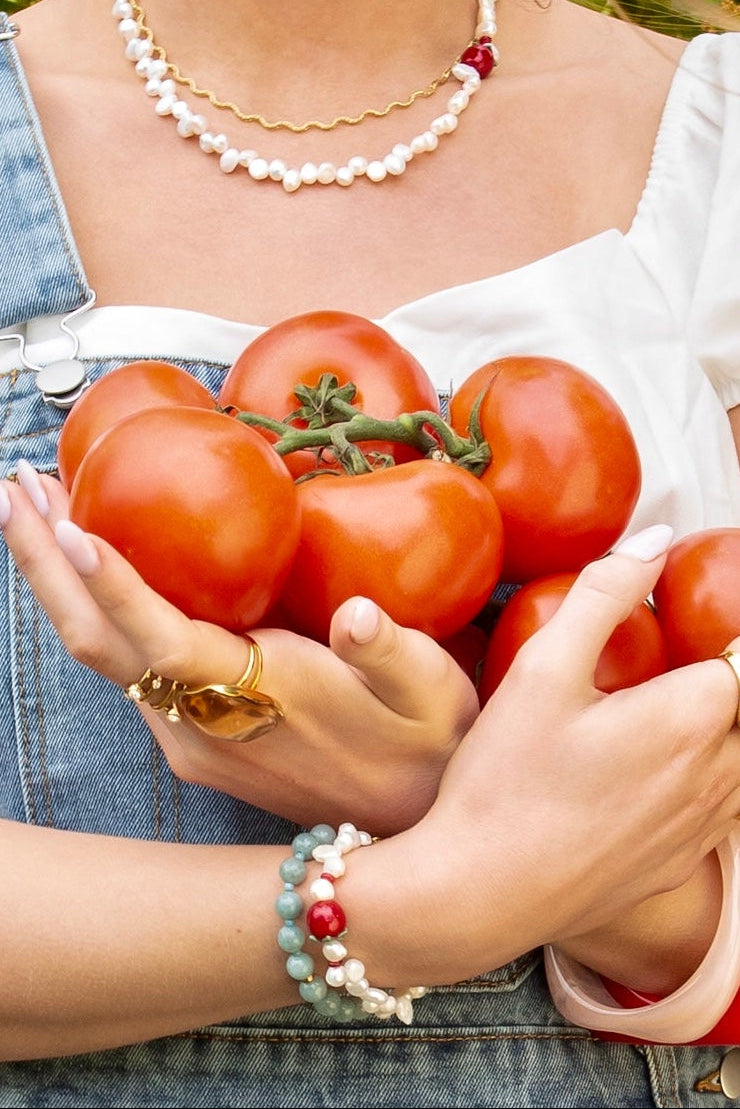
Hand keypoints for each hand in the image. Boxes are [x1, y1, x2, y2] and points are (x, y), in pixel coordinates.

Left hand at [0, 467, 478, 833]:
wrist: (409, 828)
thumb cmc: (425, 744)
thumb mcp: (431, 692)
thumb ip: (393, 651)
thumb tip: (359, 616)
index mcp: (259, 698)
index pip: (167, 639)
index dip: (117, 585)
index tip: (69, 524)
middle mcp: (204, 725)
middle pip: (100, 644)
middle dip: (48, 566)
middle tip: (16, 490)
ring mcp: (190, 737)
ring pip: (103, 657)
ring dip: (62, 584)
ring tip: (36, 510)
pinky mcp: (194, 741)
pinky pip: (127, 668)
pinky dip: (97, 610)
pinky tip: (94, 571)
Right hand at [352, 526, 739, 985]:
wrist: (481, 892)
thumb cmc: (505, 780)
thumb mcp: (542, 669)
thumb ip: (602, 594)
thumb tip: (655, 541)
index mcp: (690, 717)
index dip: (733, 631)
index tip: (718, 621)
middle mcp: (715, 774)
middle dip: (730, 676)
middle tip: (701, 656)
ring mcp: (702, 825)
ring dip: (725, 725)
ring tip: (688, 703)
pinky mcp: (681, 860)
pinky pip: (729, 805)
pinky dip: (720, 772)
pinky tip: (679, 762)